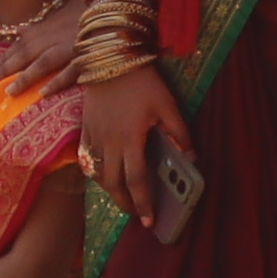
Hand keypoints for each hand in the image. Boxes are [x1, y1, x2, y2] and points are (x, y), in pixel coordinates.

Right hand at [80, 55, 189, 211]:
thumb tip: (191, 157)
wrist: (108, 56)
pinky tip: (103, 173)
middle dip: (124, 202)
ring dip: (109, 189)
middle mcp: (109, 141)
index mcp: (131, 139)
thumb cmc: (141, 80)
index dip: (143, 203)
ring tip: (122, 196)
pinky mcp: (85, 125)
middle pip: (112, 183)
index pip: (136, 180)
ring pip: (97, 172)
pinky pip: (87, 156)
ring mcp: (94, 134)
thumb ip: (179, 132)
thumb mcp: (167, 105)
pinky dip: (95, 170)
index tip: (148, 221)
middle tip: (136, 214)